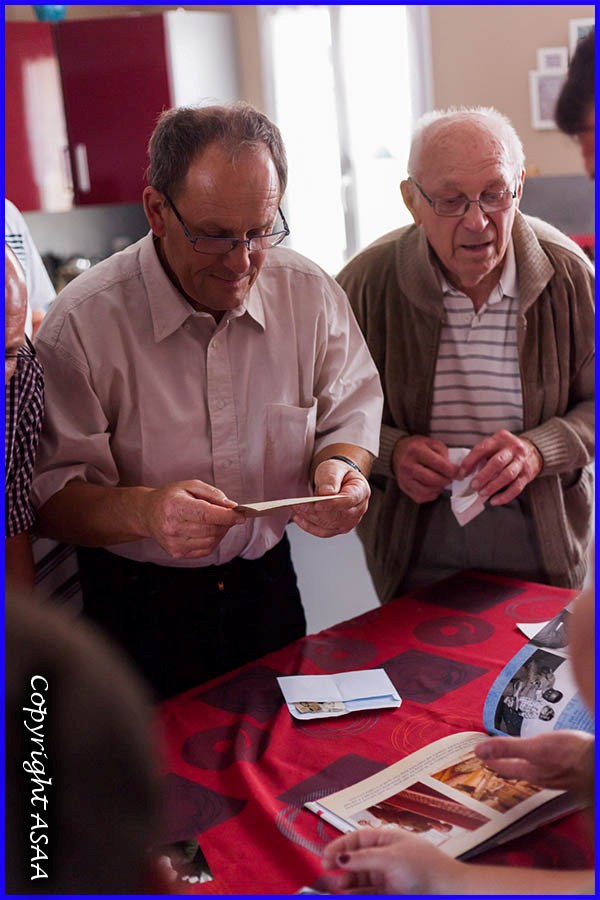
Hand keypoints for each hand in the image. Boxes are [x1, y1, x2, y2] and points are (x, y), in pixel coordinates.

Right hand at [142, 480, 244, 558]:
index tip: (241, 515)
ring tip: (217, 521)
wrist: (147, 513)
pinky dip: (213, 540)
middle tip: (230, 515)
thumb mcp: (190, 486)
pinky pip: (205, 550)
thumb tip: (232, 506)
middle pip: (211, 529)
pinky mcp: (176, 553)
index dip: (227, 516)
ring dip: (220, 532)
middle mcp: (172, 526)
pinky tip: (209, 531)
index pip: (206, 514)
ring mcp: (173, 543)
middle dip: (225, 522)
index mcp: (175, 506)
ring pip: (211, 541)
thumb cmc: (171, 497)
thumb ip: (212, 494)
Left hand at [292, 460, 369, 537]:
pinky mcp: (340, 528)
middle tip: (299, 505)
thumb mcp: (333, 468)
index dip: (333, 504)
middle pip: (338, 515)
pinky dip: (310, 527)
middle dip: (316, 512)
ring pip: (330, 525)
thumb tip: (326, 494)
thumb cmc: (337, 473)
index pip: (349, 500)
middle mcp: (359, 508)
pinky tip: (299, 518)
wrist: (337, 479)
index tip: (317, 504)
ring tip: (296, 508)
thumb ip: (331, 479)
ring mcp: (350, 520)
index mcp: (361, 490)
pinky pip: (324, 532)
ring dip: (311, 518)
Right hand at [322, 826, 460, 893]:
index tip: (326, 858)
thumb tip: (339, 857)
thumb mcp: (390, 858)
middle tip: (324, 877)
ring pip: (358, 880)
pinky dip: (354, 894)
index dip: (340, 846)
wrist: (447, 891)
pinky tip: (344, 895)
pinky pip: (366, 893)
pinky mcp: (389, 894)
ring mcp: (386, 877)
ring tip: (330, 890)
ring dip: (344, 885)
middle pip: (355, 861)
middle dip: (339, 868)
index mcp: (386, 839)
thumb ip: (363, 859)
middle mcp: (384, 857)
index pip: (357, 839)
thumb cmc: (423, 867)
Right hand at [392, 435, 457, 502]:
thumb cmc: (417, 447)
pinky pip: (421, 497)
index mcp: (416, 450)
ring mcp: (404, 478)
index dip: (452, 471)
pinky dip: (431, 494)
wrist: (397, 452)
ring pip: (427, 490)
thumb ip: (444, 453)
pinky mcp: (403, 487)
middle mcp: (408, 465)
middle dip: (446, 480)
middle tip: (451, 478)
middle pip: (433, 479)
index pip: (438, 464)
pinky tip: (433, 487)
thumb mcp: (431, 443)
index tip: (459, 473)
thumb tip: (454, 468)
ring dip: (439, 488)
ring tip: (442, 481)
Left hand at [459, 431, 542, 505]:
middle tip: (473, 486)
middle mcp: (512, 448)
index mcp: (500, 438)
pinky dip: (504, 496)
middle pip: (497, 462)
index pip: (482, 449)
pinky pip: (516, 487)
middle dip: (483, 476)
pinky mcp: (527, 474)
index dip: (470, 462)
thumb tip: (464, 472)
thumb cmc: (507, 450)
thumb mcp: (495, 445)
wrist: (533, 451)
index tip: (462, 473)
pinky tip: (494, 501)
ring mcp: (521, 462)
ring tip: (482, 493)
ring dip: (493, 486)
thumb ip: (482, 455)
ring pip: (507, 475)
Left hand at [475, 732, 593, 795]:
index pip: (504, 767)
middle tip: (493, 758)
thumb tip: (480, 750)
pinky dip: (538, 762)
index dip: (490, 760)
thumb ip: (507, 748)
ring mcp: (556, 776)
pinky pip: (547, 768)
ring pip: (532, 771)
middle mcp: (541, 777)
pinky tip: (544, 759)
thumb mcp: (535, 747)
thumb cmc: (571, 755)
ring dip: (521, 763)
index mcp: (530, 772)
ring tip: (515, 758)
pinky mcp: (568, 772)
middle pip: (517, 770)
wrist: (597, 762)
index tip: (479, 755)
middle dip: (504, 763)